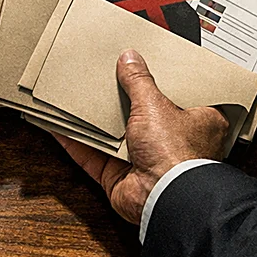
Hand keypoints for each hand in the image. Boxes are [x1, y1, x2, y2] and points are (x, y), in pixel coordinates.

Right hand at [51, 49, 229, 223]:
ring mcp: (143, 162)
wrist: (162, 196)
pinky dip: (75, 143)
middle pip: (141, 116)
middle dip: (121, 102)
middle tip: (104, 79)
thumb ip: (139, 81)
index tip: (142, 67)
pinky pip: (91, 157)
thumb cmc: (177, 155)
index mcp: (196, 123)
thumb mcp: (155, 104)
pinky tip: (60, 127)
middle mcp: (171, 144)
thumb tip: (130, 59)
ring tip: (77, 98)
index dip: (160, 82)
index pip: (178, 96)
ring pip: (113, 137)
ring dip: (95, 122)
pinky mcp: (119, 177)